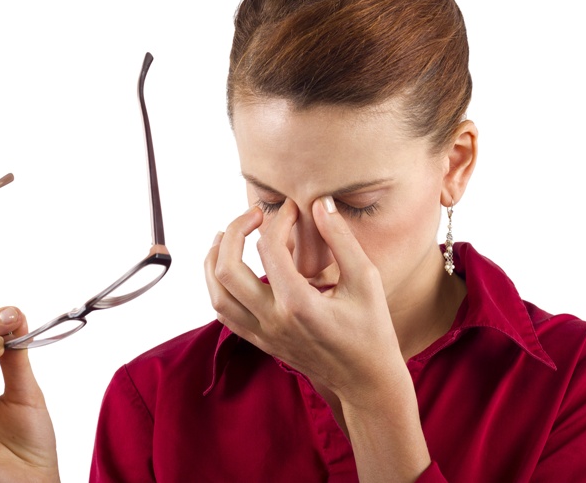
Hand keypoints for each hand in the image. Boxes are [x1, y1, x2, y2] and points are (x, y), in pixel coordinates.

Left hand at [205, 198, 405, 402]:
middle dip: (234, 231)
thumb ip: (341, 239)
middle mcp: (273, 320)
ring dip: (214, 259)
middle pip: (227, 269)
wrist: (364, 381)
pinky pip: (224, 313)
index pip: (270, 249)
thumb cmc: (371, 329)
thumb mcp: (366, 279)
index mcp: (299, 304)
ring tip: (226, 235)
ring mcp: (263, 334)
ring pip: (216, 293)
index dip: (279, 219)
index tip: (293, 209)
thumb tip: (320, 203)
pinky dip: (218, 286)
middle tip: (254, 213)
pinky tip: (230, 269)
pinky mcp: (260, 342)